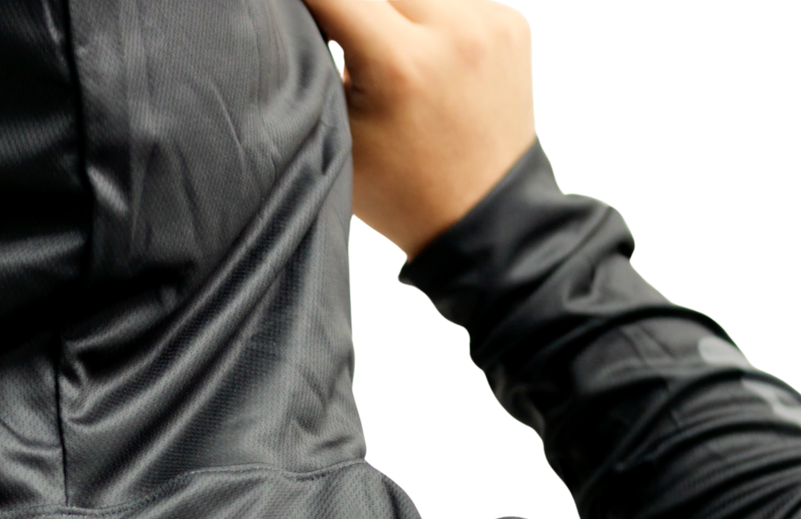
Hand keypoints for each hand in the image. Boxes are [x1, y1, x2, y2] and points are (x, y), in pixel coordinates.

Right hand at [302, 0, 537, 258]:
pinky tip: (425, 53)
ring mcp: (491, 21)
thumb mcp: (336, 134)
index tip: (287, 8)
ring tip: (389, 51)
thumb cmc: (397, 189)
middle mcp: (454, 32)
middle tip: (345, 42)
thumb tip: (301, 11)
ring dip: (390, 7)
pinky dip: (428, 14)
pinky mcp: (512, 19)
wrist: (483, 216)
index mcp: (400, 65)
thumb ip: (314, 63)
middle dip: (353, 7)